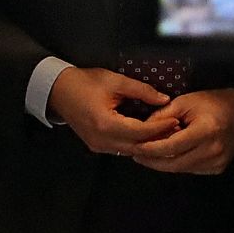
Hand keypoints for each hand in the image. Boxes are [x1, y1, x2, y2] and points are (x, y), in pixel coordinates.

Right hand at [47, 67, 179, 156]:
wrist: (58, 90)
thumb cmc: (84, 82)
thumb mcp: (115, 81)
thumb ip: (142, 91)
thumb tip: (164, 99)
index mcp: (106, 124)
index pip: (141, 132)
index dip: (160, 127)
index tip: (175, 120)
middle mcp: (102, 140)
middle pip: (138, 147)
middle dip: (158, 139)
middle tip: (175, 129)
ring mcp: (98, 146)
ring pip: (130, 151)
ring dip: (147, 143)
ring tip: (165, 132)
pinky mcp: (97, 145)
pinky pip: (121, 149)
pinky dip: (135, 143)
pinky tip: (146, 134)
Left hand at [130, 88, 233, 175]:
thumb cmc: (211, 103)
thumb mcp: (185, 102)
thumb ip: (163, 116)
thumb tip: (142, 131)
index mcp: (205, 131)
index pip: (172, 146)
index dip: (151, 149)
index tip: (135, 147)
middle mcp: (213, 150)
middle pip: (174, 163)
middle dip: (153, 161)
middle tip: (136, 155)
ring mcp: (217, 162)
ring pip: (181, 169)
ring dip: (163, 164)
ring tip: (148, 156)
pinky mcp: (217, 168)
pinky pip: (191, 169)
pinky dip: (177, 164)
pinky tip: (168, 157)